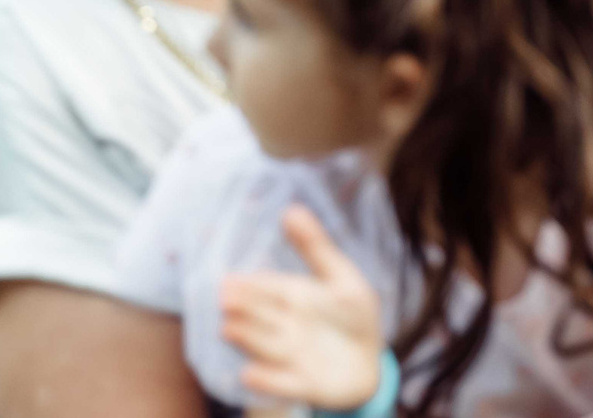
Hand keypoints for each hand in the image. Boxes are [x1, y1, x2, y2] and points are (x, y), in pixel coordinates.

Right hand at [218, 205, 384, 407]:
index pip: (269, 288)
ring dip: (248, 339)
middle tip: (222, 299)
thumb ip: (316, 247)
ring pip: (266, 346)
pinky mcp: (302, 384)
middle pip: (261, 315)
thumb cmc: (352, 316)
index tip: (227, 279)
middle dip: (244, 308)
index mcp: (293, 297)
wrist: (369, 362)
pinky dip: (268, 381)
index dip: (251, 284)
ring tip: (227, 329)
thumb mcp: (340, 277)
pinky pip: (283, 384)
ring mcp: (291, 356)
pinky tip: (249, 374)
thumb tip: (290, 209)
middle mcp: (285, 326)